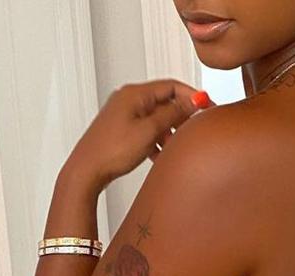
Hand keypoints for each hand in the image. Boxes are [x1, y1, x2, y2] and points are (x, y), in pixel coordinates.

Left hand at [63, 79, 214, 193]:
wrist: (87, 170)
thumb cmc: (111, 151)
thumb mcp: (149, 131)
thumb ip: (172, 114)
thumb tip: (191, 102)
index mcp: (134, 93)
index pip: (171, 86)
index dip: (192, 96)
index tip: (207, 106)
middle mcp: (128, 100)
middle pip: (164, 101)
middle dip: (181, 116)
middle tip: (194, 129)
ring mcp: (124, 115)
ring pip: (156, 118)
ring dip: (169, 131)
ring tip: (176, 146)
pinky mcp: (122, 130)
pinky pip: (147, 130)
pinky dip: (157, 140)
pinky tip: (161, 154)